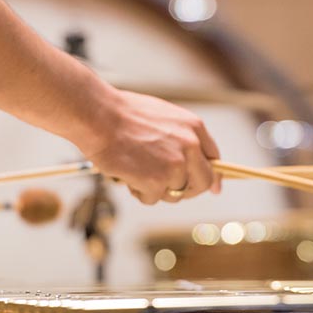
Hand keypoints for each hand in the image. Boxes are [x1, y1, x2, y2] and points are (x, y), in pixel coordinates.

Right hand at [81, 90, 221, 204]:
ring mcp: (175, 165)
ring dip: (156, 188)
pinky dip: (138, 192)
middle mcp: (190, 146)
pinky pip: (152, 199)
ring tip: (136, 169)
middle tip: (168, 188)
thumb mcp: (163, 117)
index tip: (213, 187)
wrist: (99, 115)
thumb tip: (190, 160)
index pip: (214, 160)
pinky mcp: (156, 181)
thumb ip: (181, 137)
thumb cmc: (123, 114)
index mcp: (194, 127)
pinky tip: (128, 174)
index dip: (213, 176)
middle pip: (203, 183)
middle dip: (187, 190)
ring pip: (174, 194)